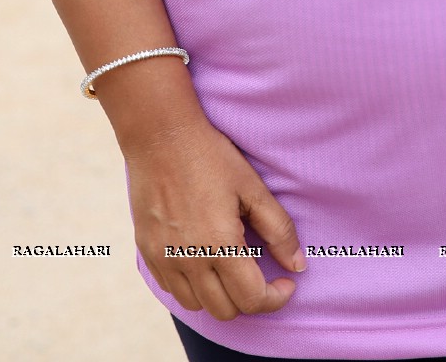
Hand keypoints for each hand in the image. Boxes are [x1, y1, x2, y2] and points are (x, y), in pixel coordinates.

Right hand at [122, 116, 306, 320]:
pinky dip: (192, 286)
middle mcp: (189, 259)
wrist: (160, 135)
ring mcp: (164, 258)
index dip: (275, 298)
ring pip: (197, 305)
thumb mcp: (252, 187)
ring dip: (219, 295)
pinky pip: (172, 289)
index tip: (285, 283)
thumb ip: (278, 229)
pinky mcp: (147, 251)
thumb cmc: (210, 156)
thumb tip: (297, 267)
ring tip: (229, 266)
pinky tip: (202, 259)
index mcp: (219, 244)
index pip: (252, 300)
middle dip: (249, 298)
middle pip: (226, 311)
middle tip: (258, 272)